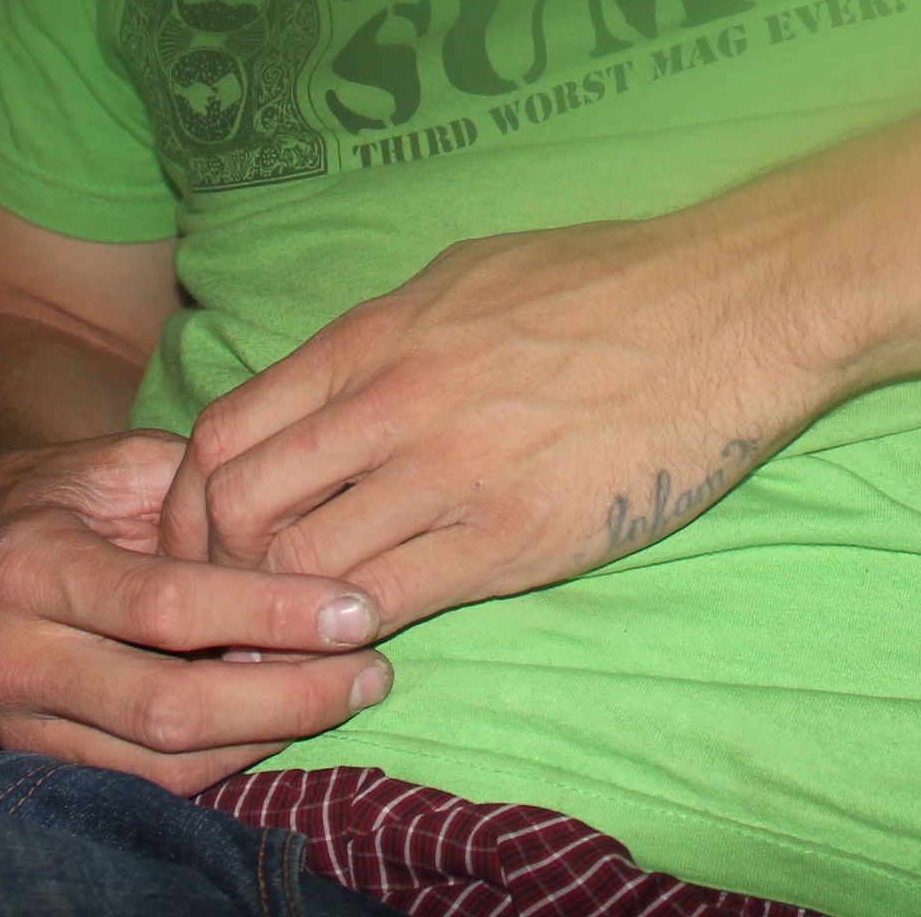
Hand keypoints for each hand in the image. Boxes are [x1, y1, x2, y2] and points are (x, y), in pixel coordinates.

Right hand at [0, 429, 394, 792]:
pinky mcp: (35, 763)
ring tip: (347, 693)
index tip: (357, 607)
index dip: (269, 612)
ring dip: (270, 735)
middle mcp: (15, 655)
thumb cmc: (47, 496)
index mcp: (29, 563)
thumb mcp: (109, 463)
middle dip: (288, 695)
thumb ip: (197, 494)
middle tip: (373, 668)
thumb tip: (304, 539)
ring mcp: (18, 723)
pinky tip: (285, 719)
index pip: (166, 606)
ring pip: (164, 763)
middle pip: (170, 706)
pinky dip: (229, 757)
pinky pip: (149, 783)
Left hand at [156, 217, 842, 629]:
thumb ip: (385, 335)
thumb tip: (327, 383)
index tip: (206, 537)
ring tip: (294, 637)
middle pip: (237, 507)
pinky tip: (365, 645)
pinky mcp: (510, 539)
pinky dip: (353, 635)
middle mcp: (390, 402)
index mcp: (373, 337)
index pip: (224, 430)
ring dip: (279, 615)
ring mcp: (446, 475)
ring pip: (296, 568)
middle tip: (235, 604)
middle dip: (214, 568)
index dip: (192, 499)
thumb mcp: (467, 275)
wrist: (727, 310)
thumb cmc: (606, 282)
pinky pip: (387, 605)